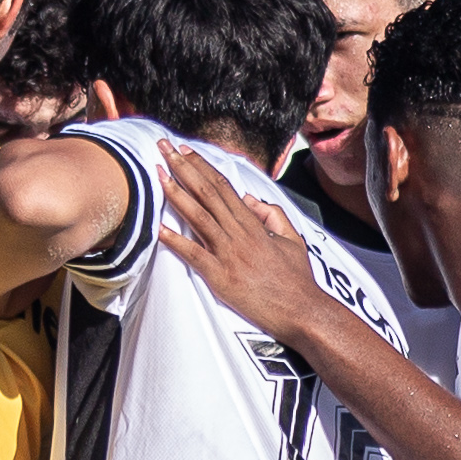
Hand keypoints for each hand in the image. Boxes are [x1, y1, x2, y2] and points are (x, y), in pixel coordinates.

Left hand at [157, 149, 357, 359]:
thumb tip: (249, 199)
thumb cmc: (296, 279)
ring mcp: (229, 254)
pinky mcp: (221, 278)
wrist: (302, 311)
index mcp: (254, 224)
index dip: (202, 166)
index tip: (185, 151)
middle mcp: (239, 234)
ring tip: (158, 174)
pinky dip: (175, 241)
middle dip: (183, 168)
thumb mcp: (292, 239)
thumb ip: (272, 215)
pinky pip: (195, 255)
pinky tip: (159, 228)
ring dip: (176, 193)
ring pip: (199, 217)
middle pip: (207, 193)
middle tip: (163, 148)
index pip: (223, 187)